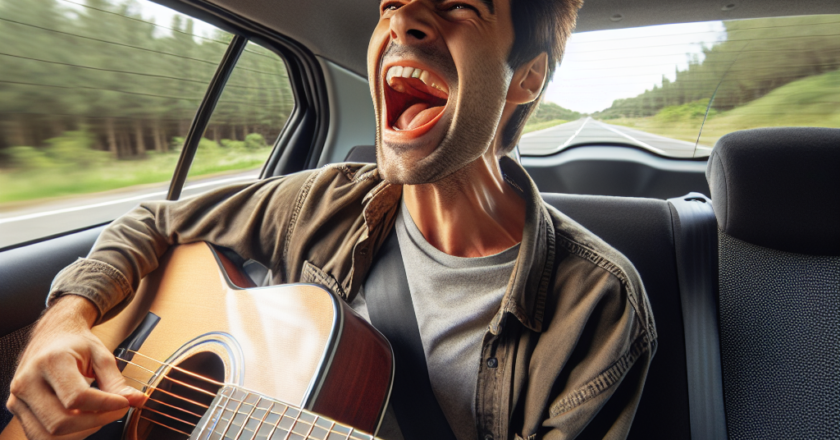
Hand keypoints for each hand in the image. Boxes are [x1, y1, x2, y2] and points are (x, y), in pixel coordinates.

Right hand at [6, 295, 145, 439]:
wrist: (52, 333)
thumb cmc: (76, 343)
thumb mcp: (101, 356)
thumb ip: (117, 382)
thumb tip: (138, 400)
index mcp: (50, 361)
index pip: (77, 397)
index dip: (105, 405)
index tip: (124, 403)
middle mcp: (27, 381)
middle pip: (60, 422)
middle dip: (95, 422)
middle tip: (115, 411)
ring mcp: (18, 398)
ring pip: (48, 435)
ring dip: (80, 432)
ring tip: (98, 415)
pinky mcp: (17, 408)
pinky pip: (40, 435)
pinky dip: (66, 435)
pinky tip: (82, 419)